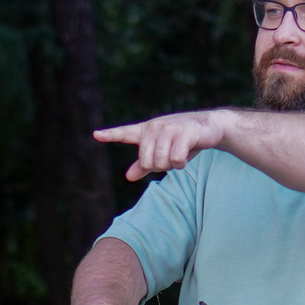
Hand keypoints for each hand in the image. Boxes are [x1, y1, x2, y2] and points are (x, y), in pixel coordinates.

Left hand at [94, 110, 229, 181]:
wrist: (209, 127)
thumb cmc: (183, 141)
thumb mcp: (162, 153)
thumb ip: (145, 165)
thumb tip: (128, 177)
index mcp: (146, 131)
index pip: (125, 133)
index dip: (110, 135)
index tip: (96, 134)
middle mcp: (154, 127)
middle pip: (147, 162)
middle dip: (160, 166)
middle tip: (171, 156)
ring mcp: (168, 128)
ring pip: (161, 162)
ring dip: (173, 165)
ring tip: (180, 153)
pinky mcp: (183, 132)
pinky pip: (175, 160)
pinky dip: (182, 163)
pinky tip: (187, 153)